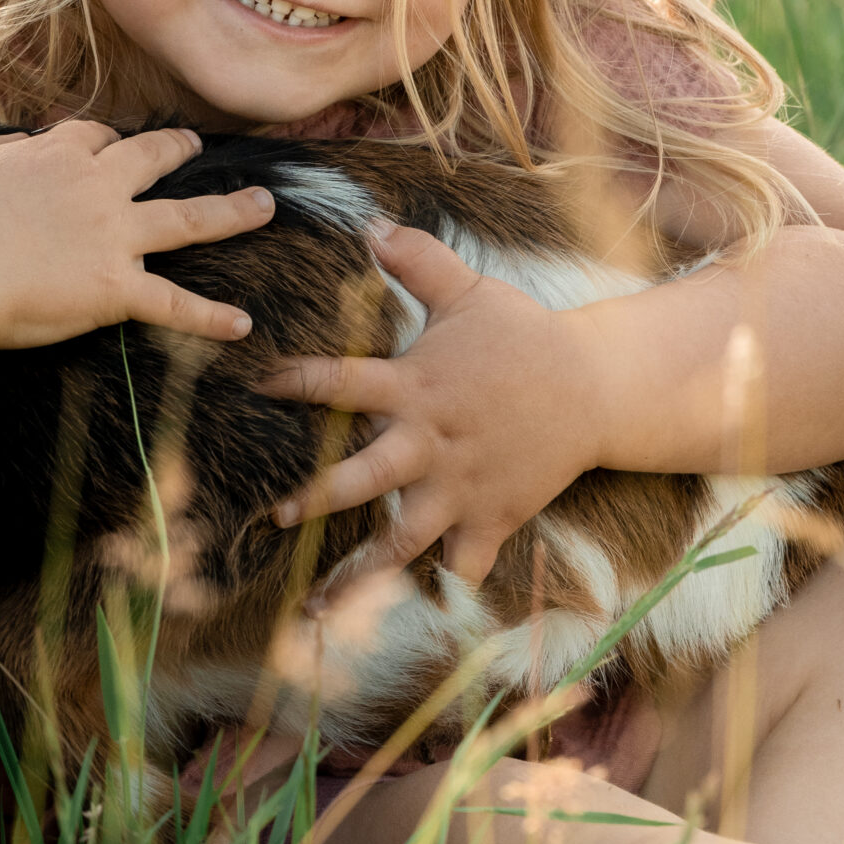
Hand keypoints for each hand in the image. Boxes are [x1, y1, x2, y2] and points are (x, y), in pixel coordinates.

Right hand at [0, 120, 274, 353]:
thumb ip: (4, 155)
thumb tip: (16, 151)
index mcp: (56, 155)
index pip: (96, 136)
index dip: (108, 140)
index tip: (112, 144)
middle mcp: (96, 187)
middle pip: (152, 158)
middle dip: (180, 150)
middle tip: (199, 147)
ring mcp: (113, 236)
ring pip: (187, 218)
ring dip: (232, 212)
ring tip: (265, 207)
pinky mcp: (117, 288)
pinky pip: (174, 303)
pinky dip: (210, 317)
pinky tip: (242, 324)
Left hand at [258, 222, 605, 588]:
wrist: (595, 389)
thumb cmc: (523, 338)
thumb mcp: (471, 292)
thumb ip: (417, 261)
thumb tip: (369, 222)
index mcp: (416, 386)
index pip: (341, 381)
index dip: (293, 381)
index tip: (249, 386)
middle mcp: (430, 442)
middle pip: (361, 476)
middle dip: (315, 497)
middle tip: (274, 513)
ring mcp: (461, 487)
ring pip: (403, 537)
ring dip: (360, 570)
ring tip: (320, 598)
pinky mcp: (492, 519)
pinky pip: (462, 566)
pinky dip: (440, 591)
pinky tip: (406, 621)